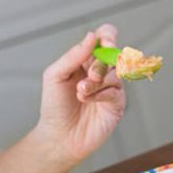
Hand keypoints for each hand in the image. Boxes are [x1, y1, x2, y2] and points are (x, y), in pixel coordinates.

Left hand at [36, 24, 125, 164]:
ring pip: (116, 73)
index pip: (105, 38)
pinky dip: (100, 94)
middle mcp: (102, 71)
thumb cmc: (55, 106)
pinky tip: (87, 100)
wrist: (58, 136)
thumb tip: (92, 36)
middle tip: (89, 74)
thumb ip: (73, 55)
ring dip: (97, 81)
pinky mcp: (118, 103)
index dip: (108, 36)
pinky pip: (116, 91)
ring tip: (81, 92)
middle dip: (101, 63)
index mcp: (87, 59)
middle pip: (114, 54)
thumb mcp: (55, 75)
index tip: (106, 42)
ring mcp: (112, 87)